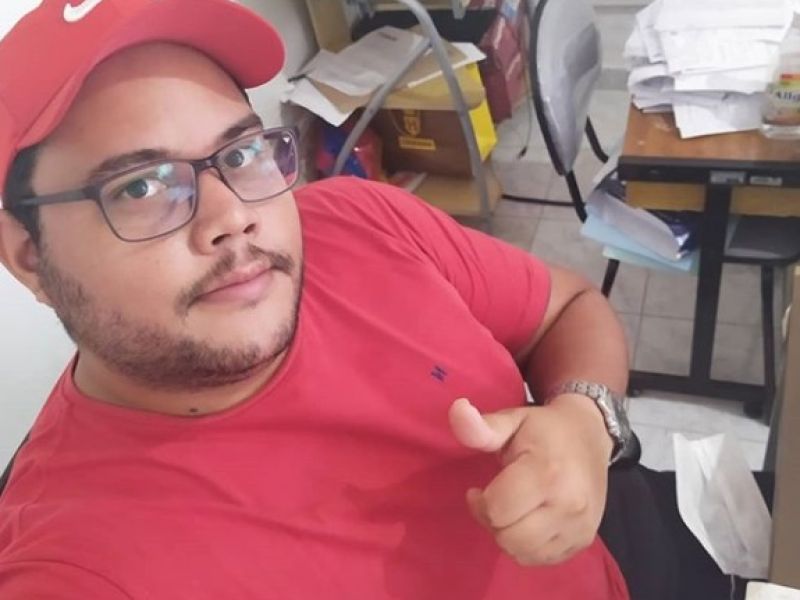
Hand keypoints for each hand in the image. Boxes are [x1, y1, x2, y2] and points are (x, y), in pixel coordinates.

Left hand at [448, 394, 612, 565]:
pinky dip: (527, 546)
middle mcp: (568, 505)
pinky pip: (542, 559)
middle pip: (509, 538)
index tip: (479, 488)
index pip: (497, 510)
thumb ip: (481, 426)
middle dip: (493, 522)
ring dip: (508, 536)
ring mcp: (579, 527)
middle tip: (496, 500)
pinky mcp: (584, 541)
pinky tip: (528, 521)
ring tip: (512, 510)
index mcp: (546, 473)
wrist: (590, 435)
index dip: (479, 502)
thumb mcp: (511, 420)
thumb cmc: (543, 429)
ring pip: (524, 554)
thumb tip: (457, 409)